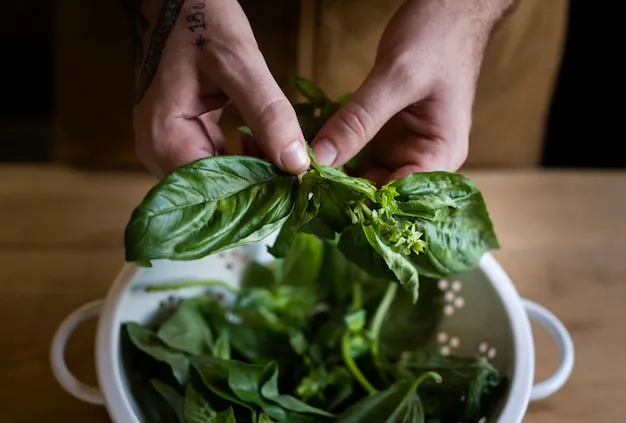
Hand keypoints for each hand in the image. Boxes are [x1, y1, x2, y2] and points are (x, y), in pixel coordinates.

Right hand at [132, 0, 308, 178]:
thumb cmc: (200, 22)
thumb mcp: (239, 62)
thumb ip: (268, 114)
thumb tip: (295, 164)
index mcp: (165, 137)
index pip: (211, 191)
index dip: (253, 195)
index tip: (292, 191)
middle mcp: (158, 150)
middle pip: (211, 191)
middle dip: (254, 187)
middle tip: (293, 179)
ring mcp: (166, 144)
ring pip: (215, 179)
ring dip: (250, 174)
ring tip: (284, 163)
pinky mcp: (180, 136)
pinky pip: (213, 162)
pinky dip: (241, 160)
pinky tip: (262, 147)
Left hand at [310, 0, 513, 184]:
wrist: (449, 10)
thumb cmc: (438, 40)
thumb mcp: (396, 79)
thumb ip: (358, 120)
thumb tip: (320, 158)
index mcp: (439, 155)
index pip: (399, 199)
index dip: (361, 206)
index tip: (320, 202)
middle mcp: (422, 159)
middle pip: (379, 194)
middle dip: (341, 196)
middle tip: (300, 193)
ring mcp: (402, 148)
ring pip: (363, 178)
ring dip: (334, 180)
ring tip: (299, 181)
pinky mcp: (385, 136)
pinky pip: (357, 157)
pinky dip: (335, 158)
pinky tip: (309, 160)